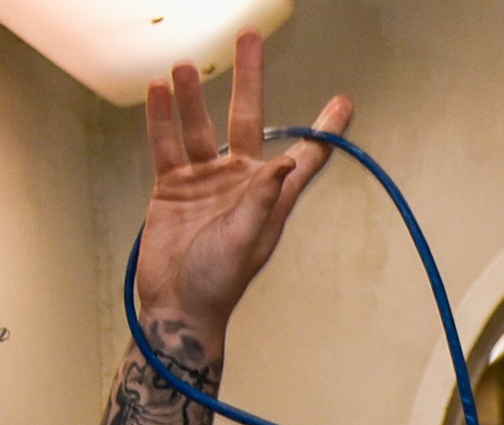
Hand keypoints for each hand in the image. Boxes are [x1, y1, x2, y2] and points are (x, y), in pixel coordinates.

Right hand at [137, 28, 352, 337]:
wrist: (178, 307)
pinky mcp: (173, 187)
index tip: (343, 102)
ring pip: (200, 125)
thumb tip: (286, 163)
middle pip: (247, 120)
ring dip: (193, 97)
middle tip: (249, 39)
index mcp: (269, 197)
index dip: (323, 131)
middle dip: (249, 80)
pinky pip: (167, 143)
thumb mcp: (245, 242)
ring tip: (185, 67)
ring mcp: (206, 181)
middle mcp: (240, 182)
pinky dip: (162, 118)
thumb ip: (262, 201)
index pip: (304, 157)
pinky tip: (160, 90)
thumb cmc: (218, 283)